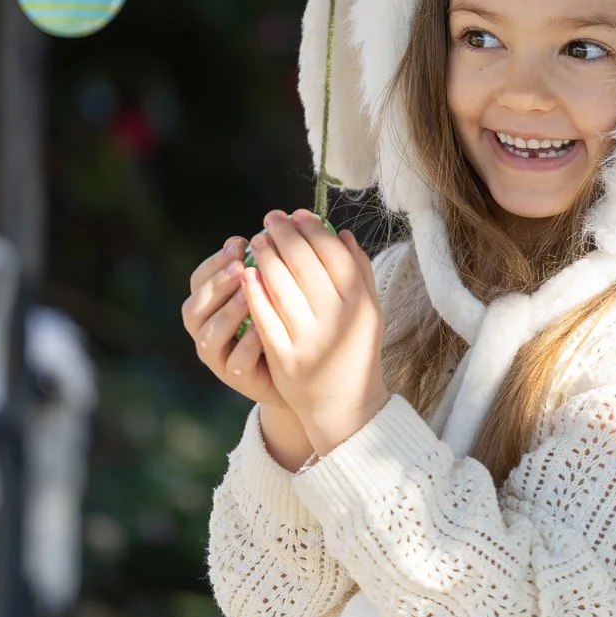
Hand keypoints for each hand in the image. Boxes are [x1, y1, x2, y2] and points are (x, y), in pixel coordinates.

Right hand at [183, 237, 286, 411]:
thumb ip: (264, 264)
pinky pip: (236, 362)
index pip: (198, 279)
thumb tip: (273, 228)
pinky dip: (247, 343)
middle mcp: (205, 330)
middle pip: (194, 307)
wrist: (302, 365)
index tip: (240, 244)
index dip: (215, 261)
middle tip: (241, 267)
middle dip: (217, 285)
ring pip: (208, 336)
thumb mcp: (272, 287)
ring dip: (227, 313)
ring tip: (249, 295)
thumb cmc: (283, 316)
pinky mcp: (237, 379)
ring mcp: (218, 357)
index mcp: (209, 303)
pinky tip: (263, 327)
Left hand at [240, 210, 391, 455]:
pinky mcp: (285, 357)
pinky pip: (264, 316)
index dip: (312, 228)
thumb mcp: (368, 310)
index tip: (296, 214)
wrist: (344, 403)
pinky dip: (254, 291)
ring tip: (256, 240)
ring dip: (265, 256)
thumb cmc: (355, 348)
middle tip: (270, 218)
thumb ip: (358, 270)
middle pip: (305, 262)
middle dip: (284, 234)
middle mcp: (337, 319)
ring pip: (281, 285)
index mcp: (360, 303)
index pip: (334, 253)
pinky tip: (246, 273)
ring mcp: (310, 339)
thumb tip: (338, 231)